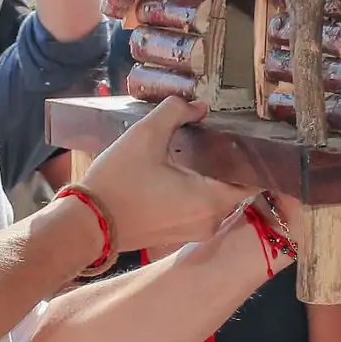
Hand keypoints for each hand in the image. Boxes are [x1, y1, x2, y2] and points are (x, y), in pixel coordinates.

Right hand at [78, 97, 259, 254]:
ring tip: (206, 149)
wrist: (87, 224)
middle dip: (232, 164)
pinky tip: (187, 171)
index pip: (253, 180)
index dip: (253, 157)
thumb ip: (175, 111)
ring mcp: (196, 232)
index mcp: (210, 199)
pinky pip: (204, 210)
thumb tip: (199, 106)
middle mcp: (211, 221)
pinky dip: (202, 192)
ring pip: (220, 200)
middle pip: (237, 189)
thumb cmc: (118, 180)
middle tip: (222, 135)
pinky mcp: (180, 236)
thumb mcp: (145, 135)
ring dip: (215, 178)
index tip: (246, 136)